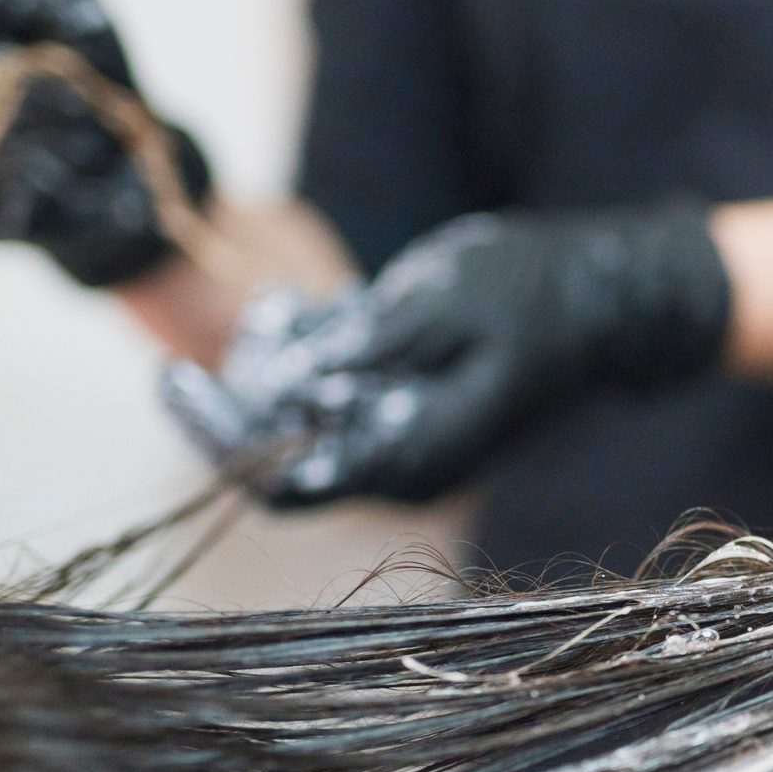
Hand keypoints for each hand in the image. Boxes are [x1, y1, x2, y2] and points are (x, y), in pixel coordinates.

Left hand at [162, 205, 730, 504]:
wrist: (602, 299)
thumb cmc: (530, 292)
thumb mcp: (442, 301)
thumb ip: (362, 347)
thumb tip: (282, 388)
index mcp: (410, 454)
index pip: (282, 479)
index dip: (215, 435)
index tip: (170, 376)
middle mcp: (398, 467)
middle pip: (278, 448)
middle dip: (251, 380)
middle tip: (275, 308)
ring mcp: (399, 444)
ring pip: (296, 419)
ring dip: (277, 360)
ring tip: (297, 304)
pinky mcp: (400, 414)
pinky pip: (325, 399)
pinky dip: (308, 355)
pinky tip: (319, 309)